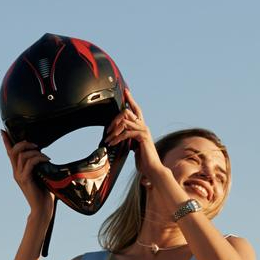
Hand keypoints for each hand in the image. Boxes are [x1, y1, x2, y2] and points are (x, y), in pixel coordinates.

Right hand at [1, 130, 51, 215]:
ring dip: (35, 152)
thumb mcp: (40, 175)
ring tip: (45, 156)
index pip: (9, 153)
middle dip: (23, 143)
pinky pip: (29, 164)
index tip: (2, 131)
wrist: (42, 207)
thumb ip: (38, 166)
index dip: (6, 141)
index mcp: (18, 170)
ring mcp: (19, 176)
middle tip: (36, 144)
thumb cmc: (44, 192)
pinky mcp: (25, 180)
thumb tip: (44, 155)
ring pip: (22, 156)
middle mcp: (16, 172)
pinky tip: (47, 160)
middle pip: (13, 151)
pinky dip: (39, 158)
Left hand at [116, 93, 184, 212]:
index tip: (126, 91)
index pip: (136, 109)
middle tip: (107, 129)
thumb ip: (129, 138)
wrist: (152, 168)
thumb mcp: (134, 146)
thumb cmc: (143, 160)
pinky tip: (112, 143)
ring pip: (125, 122)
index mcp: (142, 127)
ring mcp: (144, 130)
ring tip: (108, 139)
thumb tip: (119, 135)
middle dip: (115, 118)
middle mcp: (144, 126)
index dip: (131, 99)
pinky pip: (126, 132)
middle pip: (128, 112)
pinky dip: (117, 138)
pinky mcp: (142, 137)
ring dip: (114, 130)